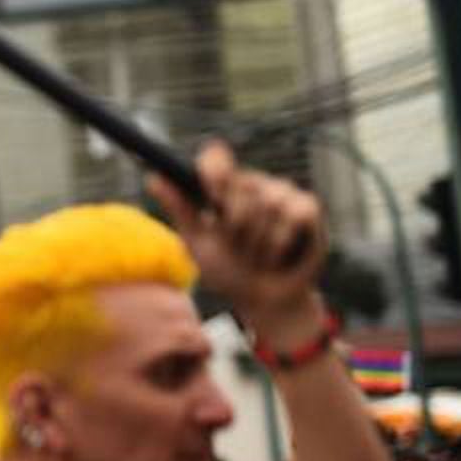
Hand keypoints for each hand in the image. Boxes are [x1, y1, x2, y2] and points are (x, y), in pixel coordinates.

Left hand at [148, 141, 325, 343]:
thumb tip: (153, 178)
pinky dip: (282, 241)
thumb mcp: (197, 243)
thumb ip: (179, 209)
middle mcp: (253, 184)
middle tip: (236, 246)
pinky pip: (295, 213)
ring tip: (257, 255)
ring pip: (269, 202)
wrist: (262, 302)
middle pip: (241, 186)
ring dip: (257, 241)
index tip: (210, 192)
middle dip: (234, 227)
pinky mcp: (308, 209)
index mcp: (223, 189)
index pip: (216, 158)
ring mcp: (283, 193)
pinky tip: (279, 254)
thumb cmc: (228, 271)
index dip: (213, 170)